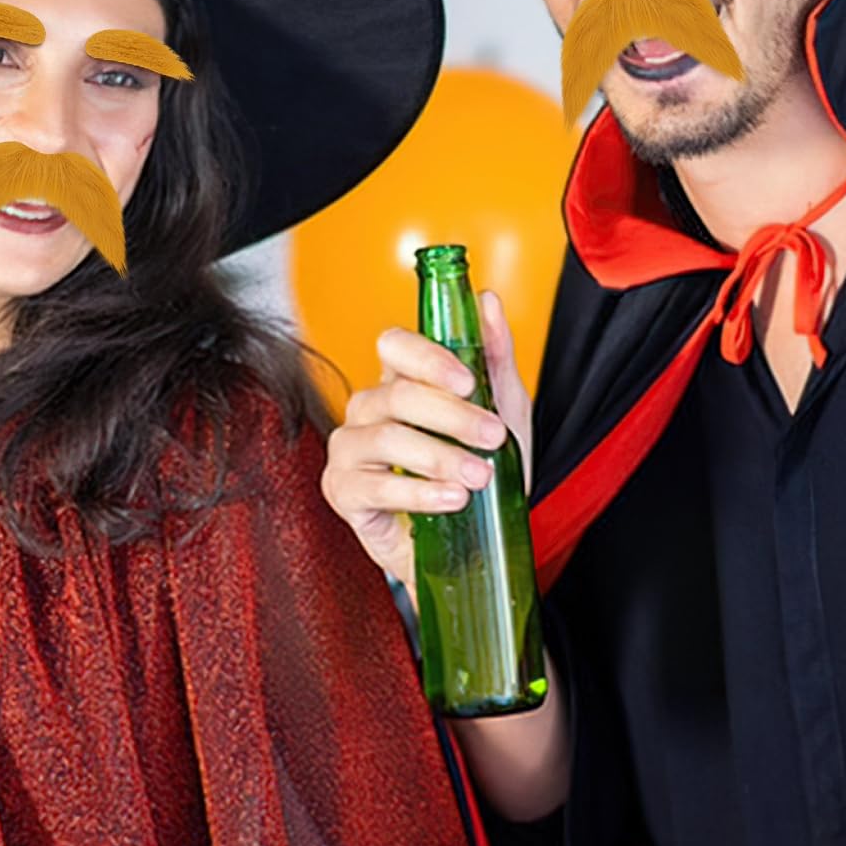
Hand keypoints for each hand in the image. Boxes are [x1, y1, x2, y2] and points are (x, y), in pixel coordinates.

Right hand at [320, 289, 531, 593]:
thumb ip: (494, 355)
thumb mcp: (504, 410)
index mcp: (400, 380)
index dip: (429, 360)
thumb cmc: (480, 471)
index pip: (394, 344)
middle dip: (452, 416)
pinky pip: (374, 486)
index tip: (468, 383)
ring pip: (388, 438)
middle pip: (398, 394)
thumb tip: (488, 302)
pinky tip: (450, 500)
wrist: (473, 544)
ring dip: (440, 456)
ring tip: (478, 477)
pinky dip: (418, 493)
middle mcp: (367, 408)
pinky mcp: (341, 491)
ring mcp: (349, 449)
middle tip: (493, 437)